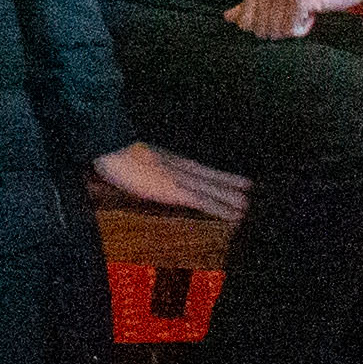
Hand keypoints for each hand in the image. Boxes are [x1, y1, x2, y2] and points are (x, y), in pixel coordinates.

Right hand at [94, 140, 253, 220]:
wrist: (109, 147)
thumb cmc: (112, 153)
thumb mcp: (131, 156)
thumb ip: (143, 163)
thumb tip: (143, 168)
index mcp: (168, 159)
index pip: (199, 169)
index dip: (218, 176)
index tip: (235, 180)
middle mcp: (179, 167)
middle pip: (211, 176)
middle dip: (231, 184)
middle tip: (253, 191)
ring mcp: (180, 178)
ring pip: (213, 189)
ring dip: (233, 197)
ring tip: (250, 205)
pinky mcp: (176, 191)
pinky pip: (205, 201)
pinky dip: (222, 208)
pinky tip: (235, 216)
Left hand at [225, 0, 362, 41]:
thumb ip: (252, 6)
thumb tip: (228, 17)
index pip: (246, 24)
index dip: (266, 28)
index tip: (283, 15)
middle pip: (260, 30)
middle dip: (281, 30)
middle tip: (297, 13)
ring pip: (277, 32)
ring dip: (295, 29)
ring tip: (306, 11)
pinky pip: (292, 30)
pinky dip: (305, 28)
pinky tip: (314, 11)